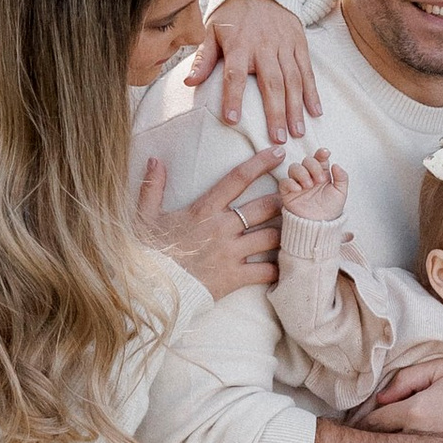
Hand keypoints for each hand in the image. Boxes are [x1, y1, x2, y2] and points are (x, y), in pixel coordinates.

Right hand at [138, 142, 283, 300]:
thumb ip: (153, 187)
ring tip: (296, 227)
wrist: (152, 288)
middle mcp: (222, 228)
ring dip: (284, 232)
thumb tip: (156, 159)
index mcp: (204, 210)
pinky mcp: (234, 277)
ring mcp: (230, 253)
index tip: (279, 154)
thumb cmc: (150, 251)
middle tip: (295, 195)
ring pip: (271, 237)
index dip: (261, 163)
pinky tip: (285, 264)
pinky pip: (266, 271)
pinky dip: (278, 268)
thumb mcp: (146, 216)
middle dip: (283, 199)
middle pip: (264, 207)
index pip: (238, 179)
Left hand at [180, 0, 322, 144]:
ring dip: (296, 107)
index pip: (235, 74)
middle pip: (271, 82)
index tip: (232, 120)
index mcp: (239, 44)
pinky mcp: (300, 43)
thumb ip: (203, 58)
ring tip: (298, 132)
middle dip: (275, 112)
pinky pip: (307, 70)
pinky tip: (316, 111)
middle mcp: (264, 46)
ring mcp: (285, 45)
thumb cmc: (233, 14)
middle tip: (278, 139)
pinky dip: (313, 91)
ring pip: (293, 79)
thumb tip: (189, 83)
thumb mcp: (212, 29)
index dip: (233, 97)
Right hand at [280, 145, 348, 223]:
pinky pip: (284, 182)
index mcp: (322, 173)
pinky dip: (290, 183)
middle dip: (313, 166)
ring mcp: (298, 183)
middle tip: (320, 180)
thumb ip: (342, 177)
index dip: (321, 153)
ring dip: (302, 173)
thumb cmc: (330, 210)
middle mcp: (309, 176)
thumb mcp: (341, 193)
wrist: (319, 226)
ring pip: (294, 167)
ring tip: (309, 186)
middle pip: (307, 160)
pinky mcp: (288, 193)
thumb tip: (336, 164)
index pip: (320, 158)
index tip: (325, 153)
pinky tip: (298, 189)